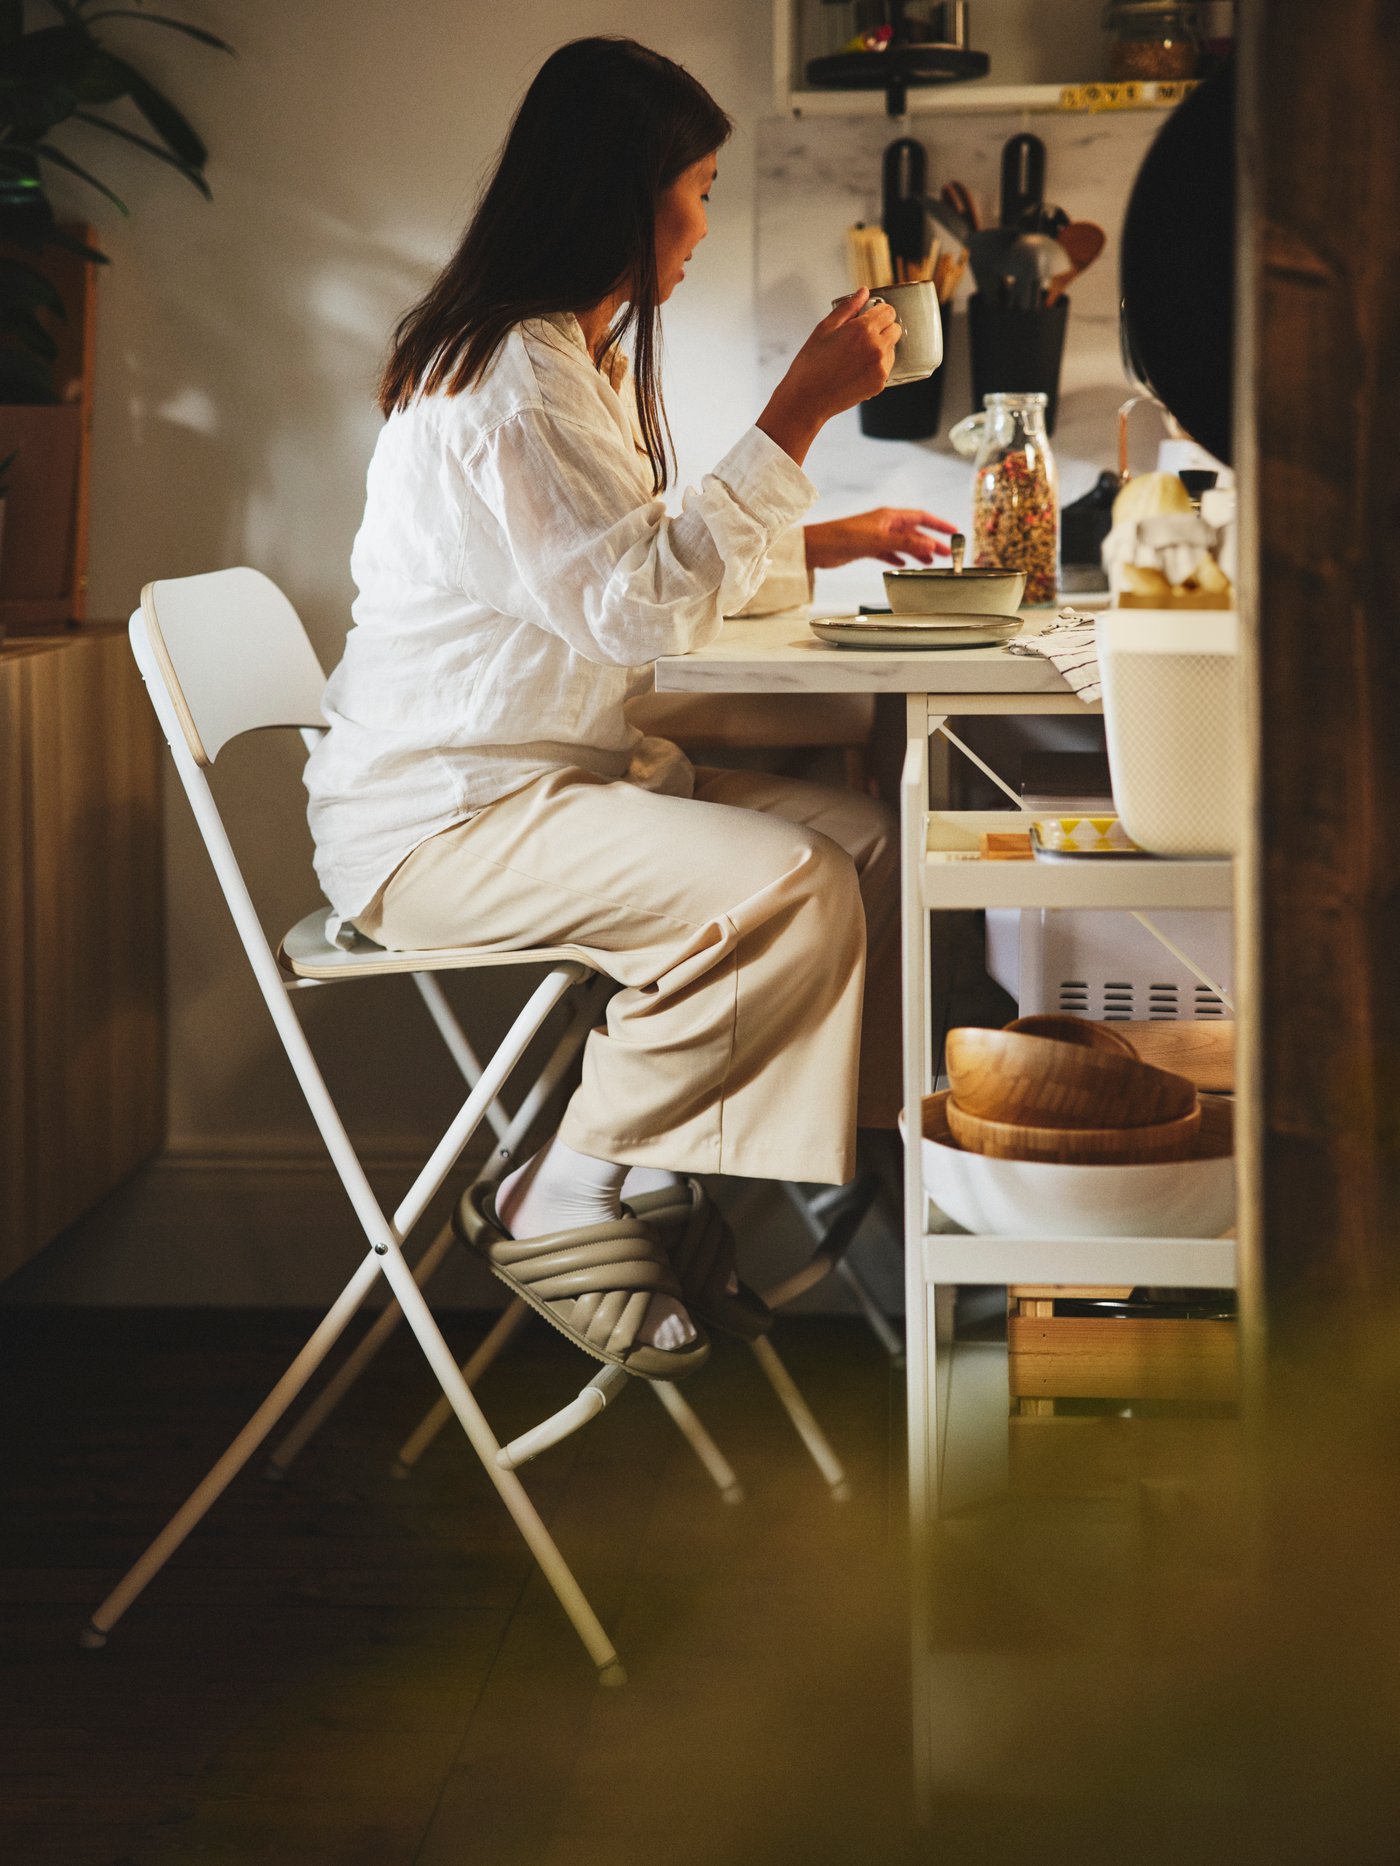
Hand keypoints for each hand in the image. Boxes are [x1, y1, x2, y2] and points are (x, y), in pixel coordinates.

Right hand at [756, 289, 898, 465]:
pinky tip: (857, 369)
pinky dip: (877, 365)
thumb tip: (863, 292)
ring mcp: (880, 367)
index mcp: (863, 329)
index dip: (879, 312)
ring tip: (857, 356)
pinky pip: (886, 367)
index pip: (888, 311)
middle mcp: (876, 347)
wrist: (807, 399)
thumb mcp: (825, 328)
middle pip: (895, 329)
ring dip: (881, 347)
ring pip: (892, 349)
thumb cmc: (811, 364)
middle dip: (883, 328)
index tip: (870, 317)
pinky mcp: (880, 384)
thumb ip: (847, 308)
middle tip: (863, 336)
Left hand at [805, 508, 958, 570]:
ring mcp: (877, 536)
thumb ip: (905, 544)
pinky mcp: (867, 548)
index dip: (938, 524)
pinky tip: (904, 564)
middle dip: (931, 542)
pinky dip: (898, 558)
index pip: (921, 517)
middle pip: (915, 532)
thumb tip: (930, 546)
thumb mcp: (878, 540)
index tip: (954, 532)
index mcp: (889, 516)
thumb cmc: (843, 537)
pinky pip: (889, 552)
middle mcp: (885, 524)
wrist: (817, 547)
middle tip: (947, 554)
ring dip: (918, 552)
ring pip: (904, 543)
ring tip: (930, 563)